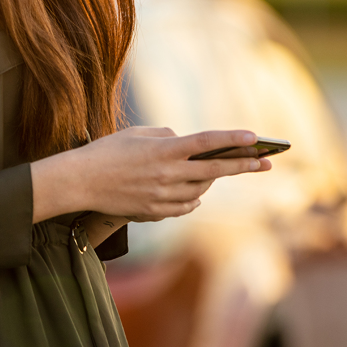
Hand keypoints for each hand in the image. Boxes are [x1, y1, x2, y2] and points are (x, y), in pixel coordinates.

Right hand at [31, 127, 270, 223]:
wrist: (81, 182)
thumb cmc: (106, 152)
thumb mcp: (136, 134)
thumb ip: (166, 136)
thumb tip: (186, 143)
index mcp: (164, 150)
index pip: (206, 142)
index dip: (232, 138)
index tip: (254, 136)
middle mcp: (168, 174)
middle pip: (214, 169)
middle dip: (243, 165)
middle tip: (265, 164)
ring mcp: (163, 196)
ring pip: (201, 189)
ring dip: (210, 180)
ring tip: (216, 172)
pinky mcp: (156, 212)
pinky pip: (186, 205)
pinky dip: (192, 197)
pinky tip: (194, 191)